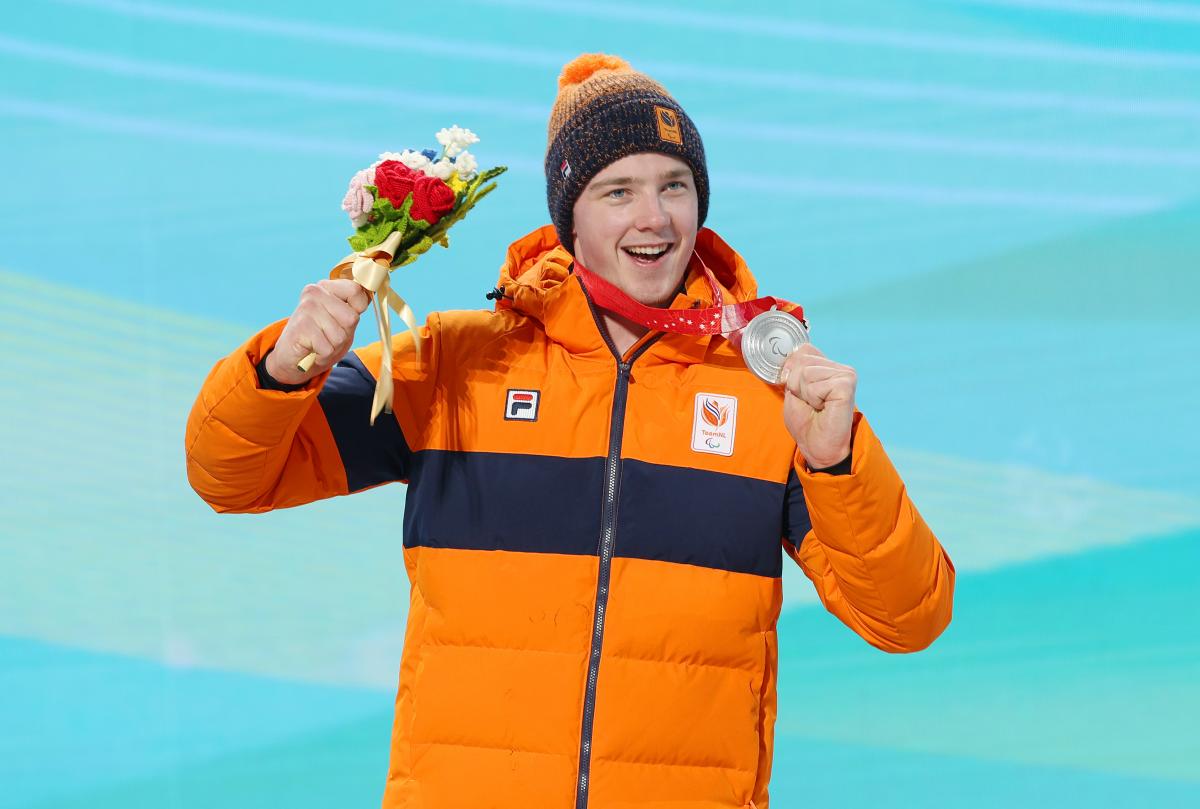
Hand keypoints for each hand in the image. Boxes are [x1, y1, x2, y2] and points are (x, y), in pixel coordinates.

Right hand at [264, 279, 369, 385]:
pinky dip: (323, 356)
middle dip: (344, 335)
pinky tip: (312, 352)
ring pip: (340, 336)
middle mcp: (315, 292)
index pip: (356, 290)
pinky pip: (327, 349)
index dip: (357, 310)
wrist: (292, 359)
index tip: (343, 319)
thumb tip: (370, 290)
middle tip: (327, 336)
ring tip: (319, 344)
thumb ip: (354, 306)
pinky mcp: (301, 326)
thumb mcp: (343, 321)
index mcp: (326, 287)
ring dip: (333, 348)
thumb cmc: (322, 339)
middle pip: (351, 318)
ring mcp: (307, 308)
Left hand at [779, 344, 856, 468]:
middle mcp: (840, 368)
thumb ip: (793, 369)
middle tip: (809, 403)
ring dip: (803, 393)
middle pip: (801, 360)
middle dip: (796, 384)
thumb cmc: (806, 422)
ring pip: (805, 372)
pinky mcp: (846, 384)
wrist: (817, 447)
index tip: (799, 392)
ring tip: (817, 406)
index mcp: (828, 367)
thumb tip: (791, 355)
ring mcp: (846, 375)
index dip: (792, 370)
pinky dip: (812, 398)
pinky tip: (823, 408)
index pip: (803, 350)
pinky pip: (814, 384)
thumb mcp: (792, 390)